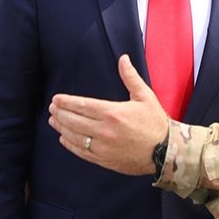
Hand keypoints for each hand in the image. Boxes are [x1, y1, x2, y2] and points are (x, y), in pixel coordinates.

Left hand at [49, 54, 169, 175]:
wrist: (167, 152)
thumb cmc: (156, 122)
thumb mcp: (145, 96)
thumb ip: (130, 77)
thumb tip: (123, 58)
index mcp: (113, 113)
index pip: (82, 106)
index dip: (66, 102)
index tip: (56, 99)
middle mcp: (105, 131)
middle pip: (75, 121)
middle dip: (60, 114)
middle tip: (52, 108)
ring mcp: (104, 147)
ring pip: (76, 137)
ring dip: (62, 128)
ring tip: (53, 121)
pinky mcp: (105, 160)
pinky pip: (82, 153)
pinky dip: (70, 145)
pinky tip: (64, 139)